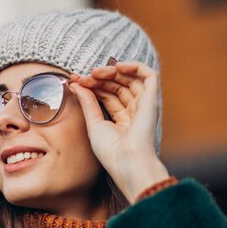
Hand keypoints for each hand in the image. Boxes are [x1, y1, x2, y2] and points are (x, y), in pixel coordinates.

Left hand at [68, 61, 169, 203]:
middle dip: (98, 78)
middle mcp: (133, 111)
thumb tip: (75, 84)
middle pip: (117, 85)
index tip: (74, 81)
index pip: (107, 94)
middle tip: (82, 77)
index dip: (92, 85)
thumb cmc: (111, 151)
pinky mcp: (152, 99)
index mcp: (121, 119)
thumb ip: (87, 102)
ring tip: (95, 72)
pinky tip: (117, 66)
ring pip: (130, 78)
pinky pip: (149, 75)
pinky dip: (134, 66)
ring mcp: (143, 105)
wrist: (127, 161)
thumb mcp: (93, 123)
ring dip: (112, 71)